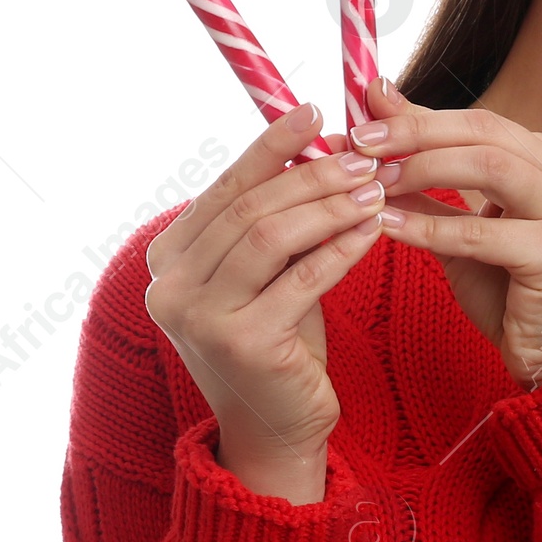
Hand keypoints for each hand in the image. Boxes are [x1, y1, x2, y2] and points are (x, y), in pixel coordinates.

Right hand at [142, 102, 387, 500]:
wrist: (275, 431)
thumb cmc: (278, 342)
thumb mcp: (266, 273)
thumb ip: (273, 219)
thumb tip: (316, 143)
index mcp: (166, 258)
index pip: (224, 187)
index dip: (272, 146)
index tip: (316, 110)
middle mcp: (168, 285)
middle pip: (249, 207)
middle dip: (311, 175)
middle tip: (363, 156)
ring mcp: (199, 317)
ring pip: (270, 235)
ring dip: (329, 206)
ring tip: (375, 186)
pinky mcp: (242, 343)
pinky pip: (302, 278)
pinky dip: (342, 247)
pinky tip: (374, 228)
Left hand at [348, 84, 541, 388]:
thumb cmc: (513, 294)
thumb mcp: (462, 232)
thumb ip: (428, 187)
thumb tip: (376, 143)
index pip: (478, 121)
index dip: (419, 115)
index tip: (365, 113)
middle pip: (484, 131)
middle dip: (416, 131)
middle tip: (360, 140)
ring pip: (489, 167)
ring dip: (423, 169)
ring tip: (375, 182)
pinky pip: (482, 232)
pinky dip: (430, 227)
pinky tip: (388, 227)